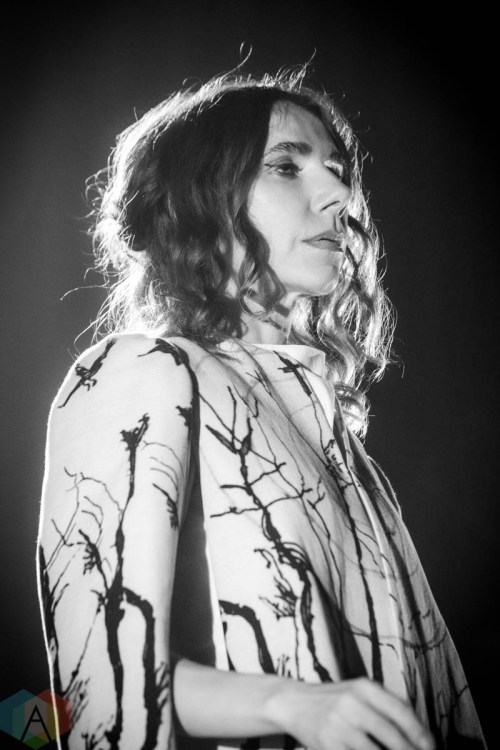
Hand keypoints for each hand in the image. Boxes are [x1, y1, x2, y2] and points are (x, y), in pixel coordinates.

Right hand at [268, 676, 434, 749]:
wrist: (293, 702)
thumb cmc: (334, 699)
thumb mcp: (359, 691)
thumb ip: (388, 704)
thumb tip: (420, 732)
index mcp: (365, 687)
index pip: (401, 712)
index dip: (420, 734)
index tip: (431, 748)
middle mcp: (352, 704)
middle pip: (392, 736)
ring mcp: (339, 726)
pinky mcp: (328, 745)